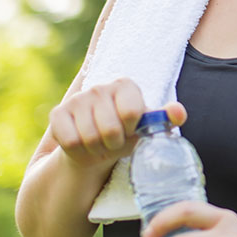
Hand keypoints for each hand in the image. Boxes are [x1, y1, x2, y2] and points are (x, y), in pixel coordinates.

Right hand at [48, 78, 184, 168]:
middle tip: (114, 141)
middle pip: (110, 128)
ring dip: (97, 148)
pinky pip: (70, 141)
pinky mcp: (57, 113)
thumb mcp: (148, 129)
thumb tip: (179, 113)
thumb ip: (165, 119)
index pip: (132, 112)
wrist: (96, 150)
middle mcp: (99, 87)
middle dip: (114, 143)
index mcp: (125, 85)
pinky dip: (78, 151)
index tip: (131, 129)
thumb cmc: (127, 135)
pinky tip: (83, 144)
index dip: (132, 128)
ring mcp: (77, 99)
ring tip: (100, 143)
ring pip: (89, 137)